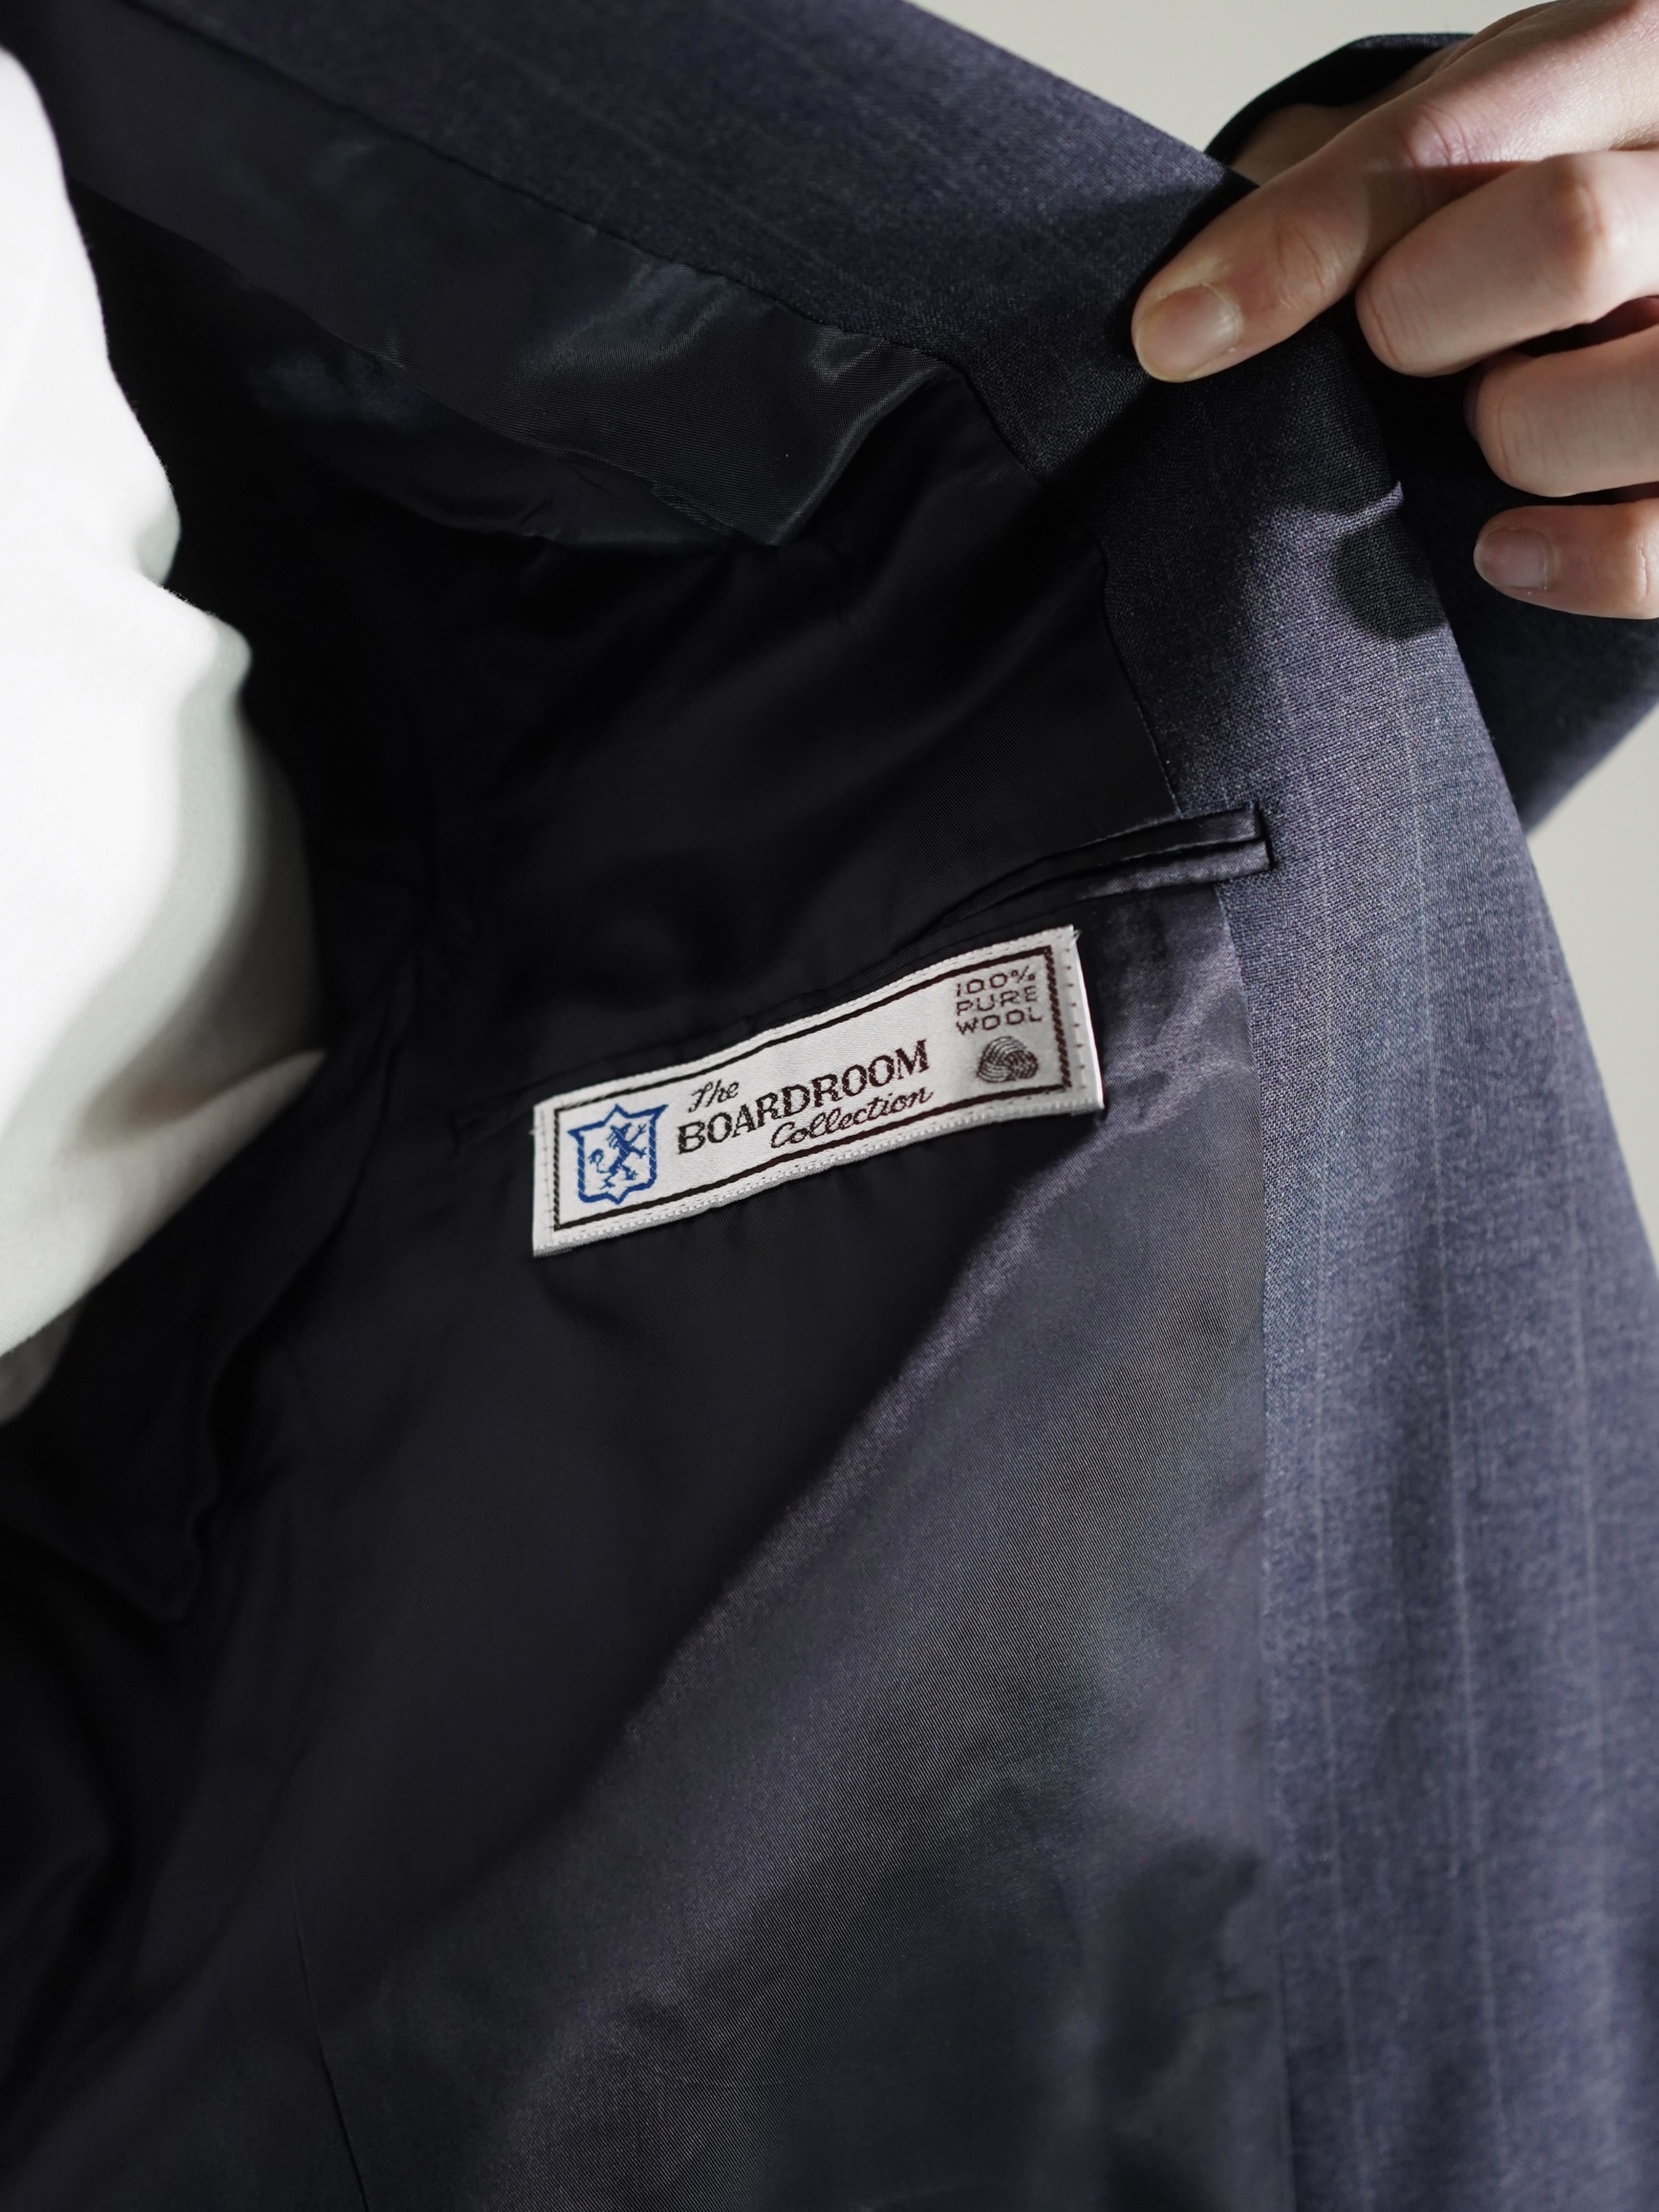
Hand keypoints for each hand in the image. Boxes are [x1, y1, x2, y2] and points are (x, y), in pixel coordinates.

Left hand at [1131, 2, 1658, 617]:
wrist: (1639, 262)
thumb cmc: (1521, 206)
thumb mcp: (1436, 147)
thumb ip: (1333, 198)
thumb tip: (1180, 327)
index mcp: (1627, 58)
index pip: (1456, 140)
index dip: (1300, 245)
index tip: (1178, 332)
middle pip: (1572, 236)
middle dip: (1429, 319)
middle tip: (1400, 347)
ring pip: (1633, 392)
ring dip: (1519, 429)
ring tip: (1494, 415)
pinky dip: (1570, 560)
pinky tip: (1504, 543)